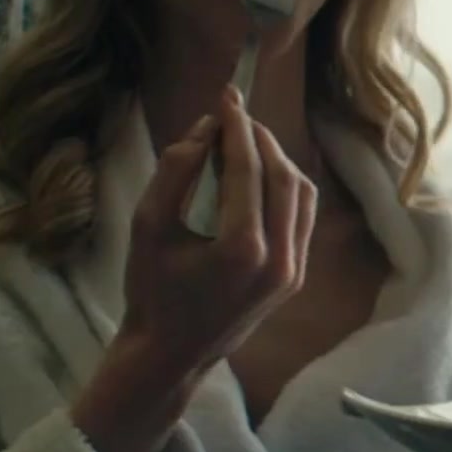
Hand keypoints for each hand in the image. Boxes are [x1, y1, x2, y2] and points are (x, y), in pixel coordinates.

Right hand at [72, 92, 312, 451]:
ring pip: (302, 195)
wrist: (170, 355)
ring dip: (276, 161)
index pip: (249, 169)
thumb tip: (204, 127)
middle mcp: (279, 259)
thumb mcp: (148, 226)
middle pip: (283, 176)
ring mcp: (293, 271)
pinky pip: (302, 218)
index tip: (226, 96)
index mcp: (242, 248)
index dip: (237, 127)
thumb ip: (174, 171)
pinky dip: (286, 188)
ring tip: (243, 141)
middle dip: (259, 139)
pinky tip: (259, 174)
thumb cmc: (151, 291)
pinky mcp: (295, 277)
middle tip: (232, 115)